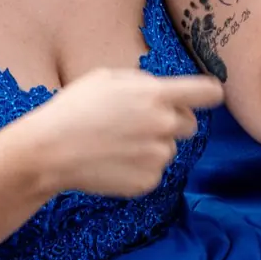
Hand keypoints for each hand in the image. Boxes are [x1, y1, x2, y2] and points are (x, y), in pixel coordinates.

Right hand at [15, 69, 223, 197]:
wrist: (49, 151)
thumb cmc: (73, 109)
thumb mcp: (107, 78)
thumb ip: (143, 83)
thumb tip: (163, 90)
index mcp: (157, 95)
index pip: (208, 93)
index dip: (211, 93)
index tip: (209, 96)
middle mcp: (164, 125)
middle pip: (190, 125)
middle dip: (173, 122)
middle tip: (139, 124)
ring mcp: (158, 156)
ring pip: (169, 149)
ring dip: (151, 147)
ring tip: (115, 144)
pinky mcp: (148, 181)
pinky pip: (153, 172)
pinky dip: (138, 168)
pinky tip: (112, 162)